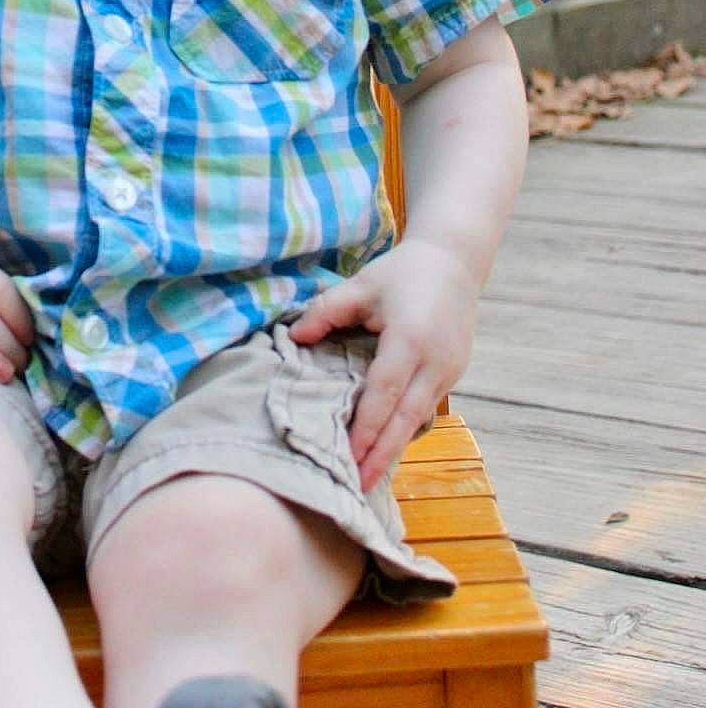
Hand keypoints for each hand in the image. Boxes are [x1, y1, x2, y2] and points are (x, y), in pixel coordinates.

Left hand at [288, 239, 478, 491]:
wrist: (455, 262)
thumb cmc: (403, 273)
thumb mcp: (362, 285)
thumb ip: (326, 311)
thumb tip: (294, 338)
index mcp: (410, 340)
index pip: (384, 393)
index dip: (366, 427)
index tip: (349, 457)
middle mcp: (435, 362)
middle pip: (406, 419)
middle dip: (382, 455)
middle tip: (358, 487)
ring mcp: (449, 371)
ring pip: (419, 419)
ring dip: (395, 448)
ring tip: (369, 477)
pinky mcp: (454, 374)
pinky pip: (428, 409)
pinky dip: (407, 429)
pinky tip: (388, 446)